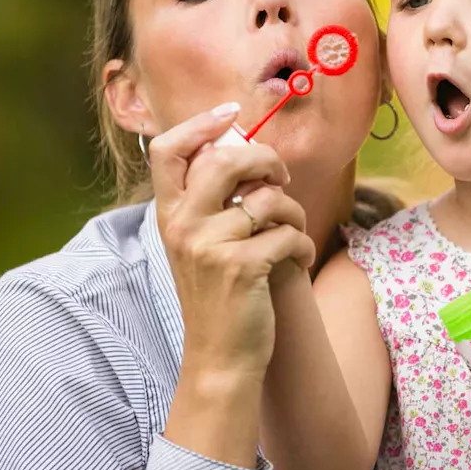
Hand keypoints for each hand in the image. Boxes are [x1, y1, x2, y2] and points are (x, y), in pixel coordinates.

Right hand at [149, 105, 313, 380]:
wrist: (219, 355)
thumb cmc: (217, 292)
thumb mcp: (199, 242)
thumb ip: (209, 199)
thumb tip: (241, 148)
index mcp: (168, 214)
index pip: (167, 150)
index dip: (200, 123)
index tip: (231, 114)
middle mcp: (181, 225)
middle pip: (227, 159)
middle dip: (267, 160)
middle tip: (281, 178)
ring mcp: (209, 245)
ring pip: (269, 198)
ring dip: (294, 211)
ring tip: (293, 229)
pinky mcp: (241, 267)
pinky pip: (288, 233)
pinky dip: (303, 245)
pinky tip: (299, 258)